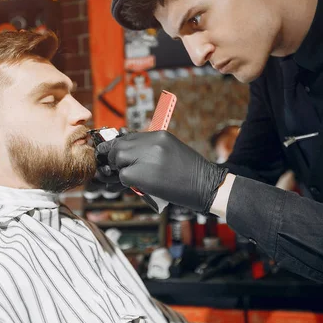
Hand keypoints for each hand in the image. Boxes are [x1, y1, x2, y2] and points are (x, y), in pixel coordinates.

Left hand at [95, 131, 229, 213]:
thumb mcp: (171, 152)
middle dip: (115, 158)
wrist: (208, 185)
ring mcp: (148, 155)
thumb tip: (128, 156)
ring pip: (118, 158)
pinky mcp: (143, 172)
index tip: (116, 157)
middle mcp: (152, 141)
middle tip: (119, 170)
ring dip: (120, 170)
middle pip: (119, 145)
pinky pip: (124, 175)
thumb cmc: (192, 174)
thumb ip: (151, 150)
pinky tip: (138, 186)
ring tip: (131, 178)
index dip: (120, 147)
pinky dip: (126, 183)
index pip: (128, 136)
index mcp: (159, 135)